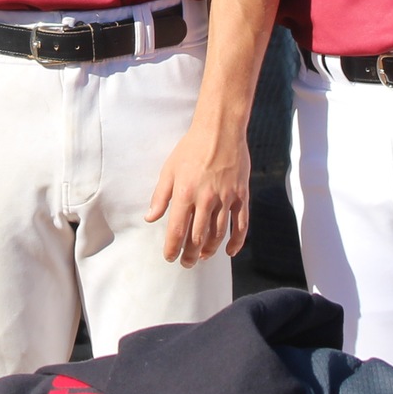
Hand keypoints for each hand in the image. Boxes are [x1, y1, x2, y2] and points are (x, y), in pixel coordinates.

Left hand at [145, 121, 250, 265]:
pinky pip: (241, 225)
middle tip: (186, 263)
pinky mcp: (241, 196)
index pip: (177, 231)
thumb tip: (151, 218)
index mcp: (185, 194)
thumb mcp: (169, 169)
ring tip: (203, 257)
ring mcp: (226, 199)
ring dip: (210, 251)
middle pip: (198, 238)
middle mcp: (206, 200)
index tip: (169, 257)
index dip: (172, 248)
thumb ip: (160, 196)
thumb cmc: (191, 148)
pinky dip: (236, 242)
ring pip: (218, 235)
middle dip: (190, 255)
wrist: (220, 130)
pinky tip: (229, 251)